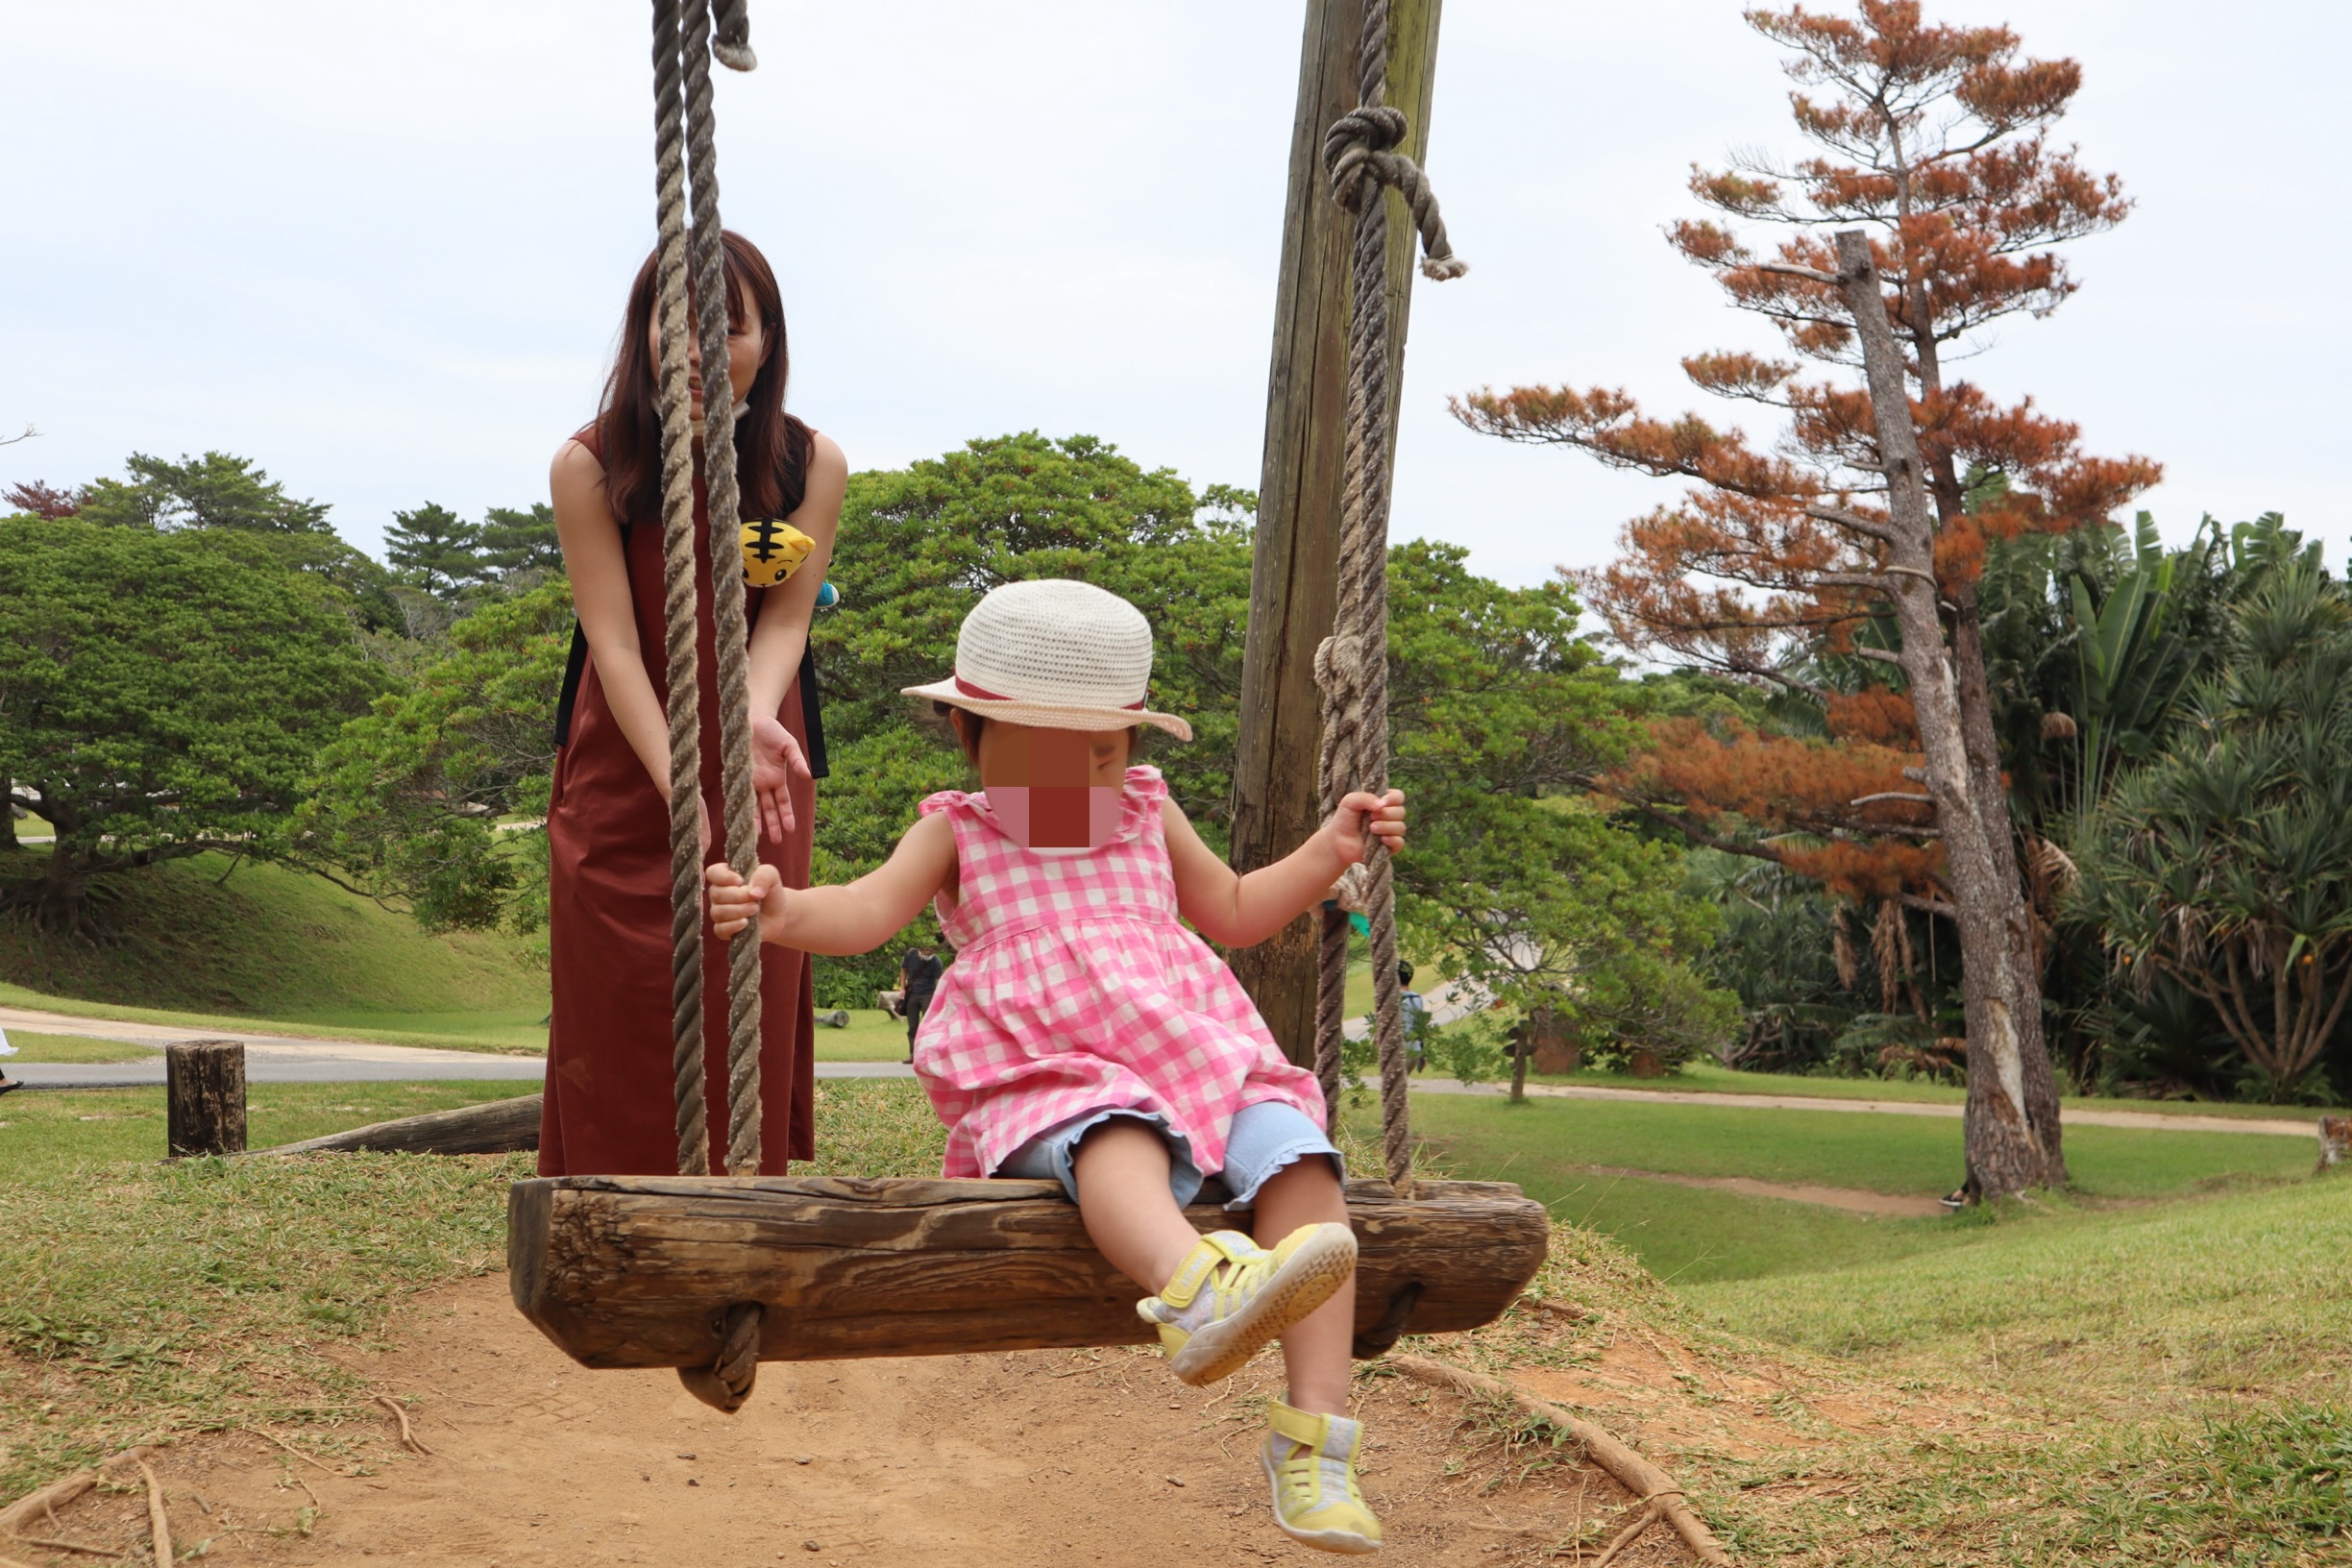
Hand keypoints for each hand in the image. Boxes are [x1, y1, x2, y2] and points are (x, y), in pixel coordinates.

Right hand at [707, 860, 782, 942]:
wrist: (779, 914)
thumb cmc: (771, 891)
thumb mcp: (772, 876)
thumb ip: (763, 875)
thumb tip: (752, 892)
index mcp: (726, 877)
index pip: (712, 872)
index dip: (724, 877)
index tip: (740, 881)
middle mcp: (719, 894)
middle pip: (716, 894)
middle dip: (738, 896)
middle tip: (755, 899)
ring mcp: (720, 912)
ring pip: (718, 912)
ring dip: (739, 910)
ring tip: (755, 909)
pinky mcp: (724, 929)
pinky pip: (719, 929)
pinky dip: (733, 926)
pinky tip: (746, 923)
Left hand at [751, 711, 809, 841]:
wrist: (753, 719)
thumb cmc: (773, 731)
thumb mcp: (789, 746)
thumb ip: (797, 761)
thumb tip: (809, 776)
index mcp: (778, 778)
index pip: (783, 802)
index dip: (786, 815)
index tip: (791, 829)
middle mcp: (764, 783)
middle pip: (769, 808)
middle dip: (773, 825)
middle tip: (777, 842)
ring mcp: (750, 780)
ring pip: (754, 805)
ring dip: (756, 821)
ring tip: (757, 838)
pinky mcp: (738, 775)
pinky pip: (739, 794)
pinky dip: (740, 806)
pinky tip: (740, 818)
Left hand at [1328, 788, 1406, 863]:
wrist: (1338, 841)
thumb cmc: (1344, 819)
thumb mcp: (1350, 801)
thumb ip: (1365, 797)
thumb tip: (1382, 805)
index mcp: (1383, 803)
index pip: (1398, 797)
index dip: (1393, 799)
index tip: (1382, 802)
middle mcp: (1389, 817)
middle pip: (1401, 812)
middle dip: (1386, 814)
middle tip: (1370, 817)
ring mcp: (1390, 832)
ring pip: (1400, 827)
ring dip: (1386, 827)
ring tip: (1371, 828)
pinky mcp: (1389, 846)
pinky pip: (1400, 843)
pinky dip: (1392, 840)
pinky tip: (1381, 839)